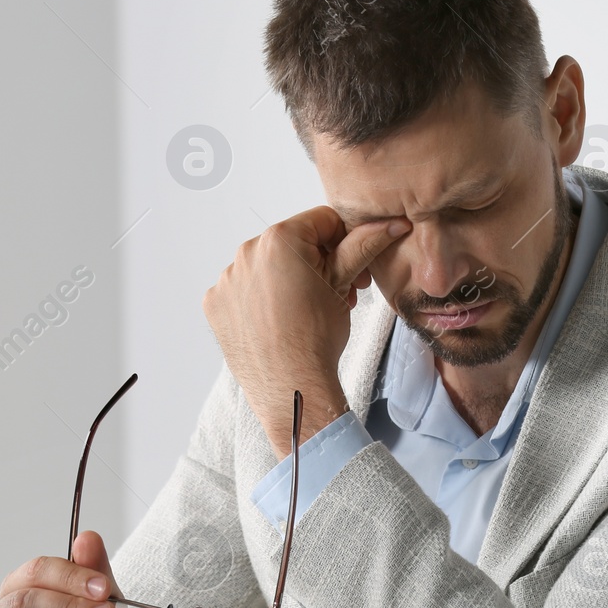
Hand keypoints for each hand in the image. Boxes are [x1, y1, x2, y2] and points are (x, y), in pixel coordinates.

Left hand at [203, 207, 409, 456]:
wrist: (291, 386)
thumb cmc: (318, 337)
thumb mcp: (345, 283)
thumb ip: (365, 245)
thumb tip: (392, 224)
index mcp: (280, 239)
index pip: (322, 221)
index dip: (344, 242)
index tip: (350, 268)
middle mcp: (246, 251)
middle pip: (293, 243)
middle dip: (316, 263)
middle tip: (334, 293)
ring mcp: (227, 278)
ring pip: (267, 266)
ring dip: (286, 279)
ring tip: (304, 310)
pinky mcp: (216, 303)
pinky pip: (243, 289)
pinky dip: (260, 299)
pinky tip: (277, 320)